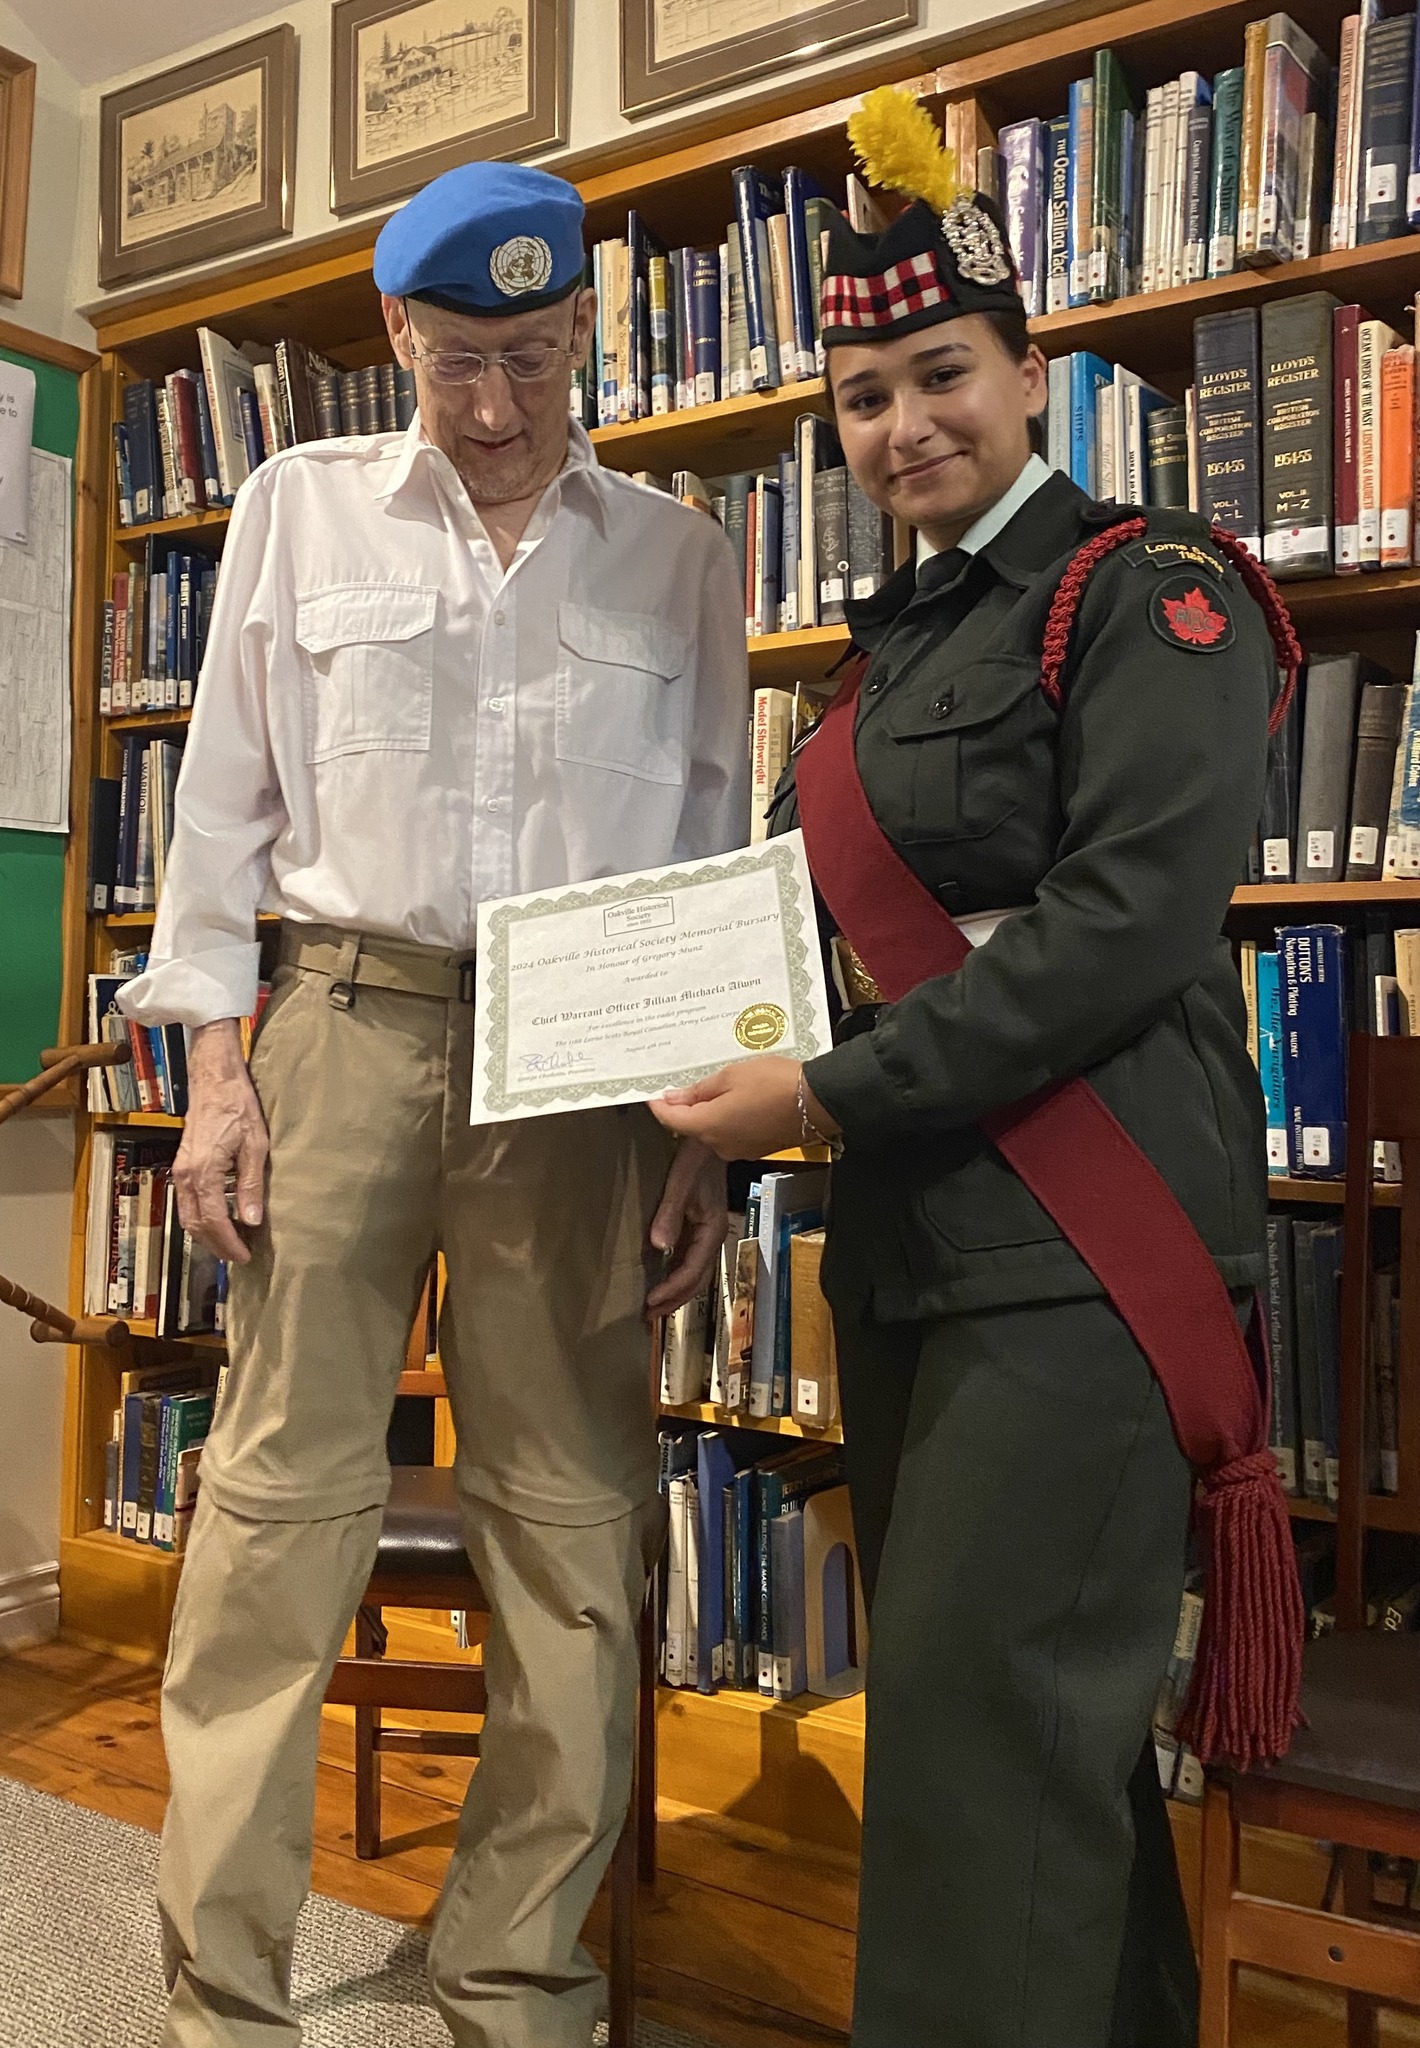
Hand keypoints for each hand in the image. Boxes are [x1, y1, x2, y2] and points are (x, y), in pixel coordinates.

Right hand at [173, 1019, 268, 1265]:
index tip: (245, 1257)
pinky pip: (188, 1201)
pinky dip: (202, 1217)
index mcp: (203, 1172)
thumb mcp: (255, 1145)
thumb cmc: (238, 1105)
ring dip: (208, 1234)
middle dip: (217, 1245)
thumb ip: (251, 1185)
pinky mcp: (182, 1165)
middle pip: (196, 1224)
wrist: (214, 1078)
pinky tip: (222, 1220)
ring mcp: (181, 1170)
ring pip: (188, 1215)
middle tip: (239, 1257)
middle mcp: (186, 1175)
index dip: (229, 1243)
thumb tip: (252, 1220)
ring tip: (232, 1244)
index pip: (214, 1221)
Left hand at [645, 1138, 727, 1318]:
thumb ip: (669, 1216)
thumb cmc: (697, 1159)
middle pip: (696, 1280)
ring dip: (675, 1293)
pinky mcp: (700, 1229)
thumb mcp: (680, 1184)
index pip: (692, 1271)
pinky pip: (689, 1262)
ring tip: (654, 1309)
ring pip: (694, 1274)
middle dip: (674, 1300)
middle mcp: (712, 1237)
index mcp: (711, 1231)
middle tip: (649, 1318)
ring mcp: (707, 1234)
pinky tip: (662, 1283)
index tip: (651, 1302)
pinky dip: (676, 1277)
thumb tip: (658, 1248)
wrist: (711, 1140)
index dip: (672, 1289)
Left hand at [650, 1056, 838, 1162]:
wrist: (819, 1101)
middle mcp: (720, 1144)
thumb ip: (699, 1090)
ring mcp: (740, 1149)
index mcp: (708, 1126)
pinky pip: (733, 1133)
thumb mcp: (731, 1075)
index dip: (659, 1106)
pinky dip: (730, 1118)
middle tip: (687, 1081)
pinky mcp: (757, 1148)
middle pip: (692, 1126)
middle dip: (687, 1106)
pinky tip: (740, 1099)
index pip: (671, 1120)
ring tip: (720, 1085)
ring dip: (711, 1111)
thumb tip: (674, 1097)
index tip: (652, 1093)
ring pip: (713, 1130)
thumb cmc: (775, 1083)